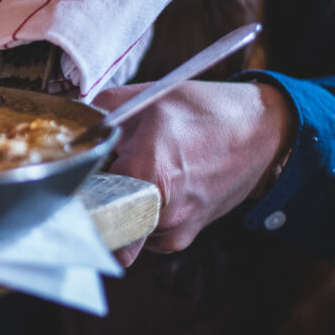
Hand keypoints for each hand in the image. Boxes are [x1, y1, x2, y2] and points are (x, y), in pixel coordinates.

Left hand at [92, 80, 293, 265]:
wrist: (262, 132)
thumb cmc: (206, 112)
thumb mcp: (146, 98)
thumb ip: (99, 112)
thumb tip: (73, 127)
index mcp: (147, 174)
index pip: (87, 201)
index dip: (74, 188)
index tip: (72, 177)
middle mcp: (160, 211)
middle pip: (100, 216)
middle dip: (93, 196)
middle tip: (100, 172)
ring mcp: (173, 229)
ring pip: (121, 226)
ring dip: (118, 204)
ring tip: (134, 174)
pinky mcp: (184, 236)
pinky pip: (143, 233)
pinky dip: (139, 213)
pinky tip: (152, 187)